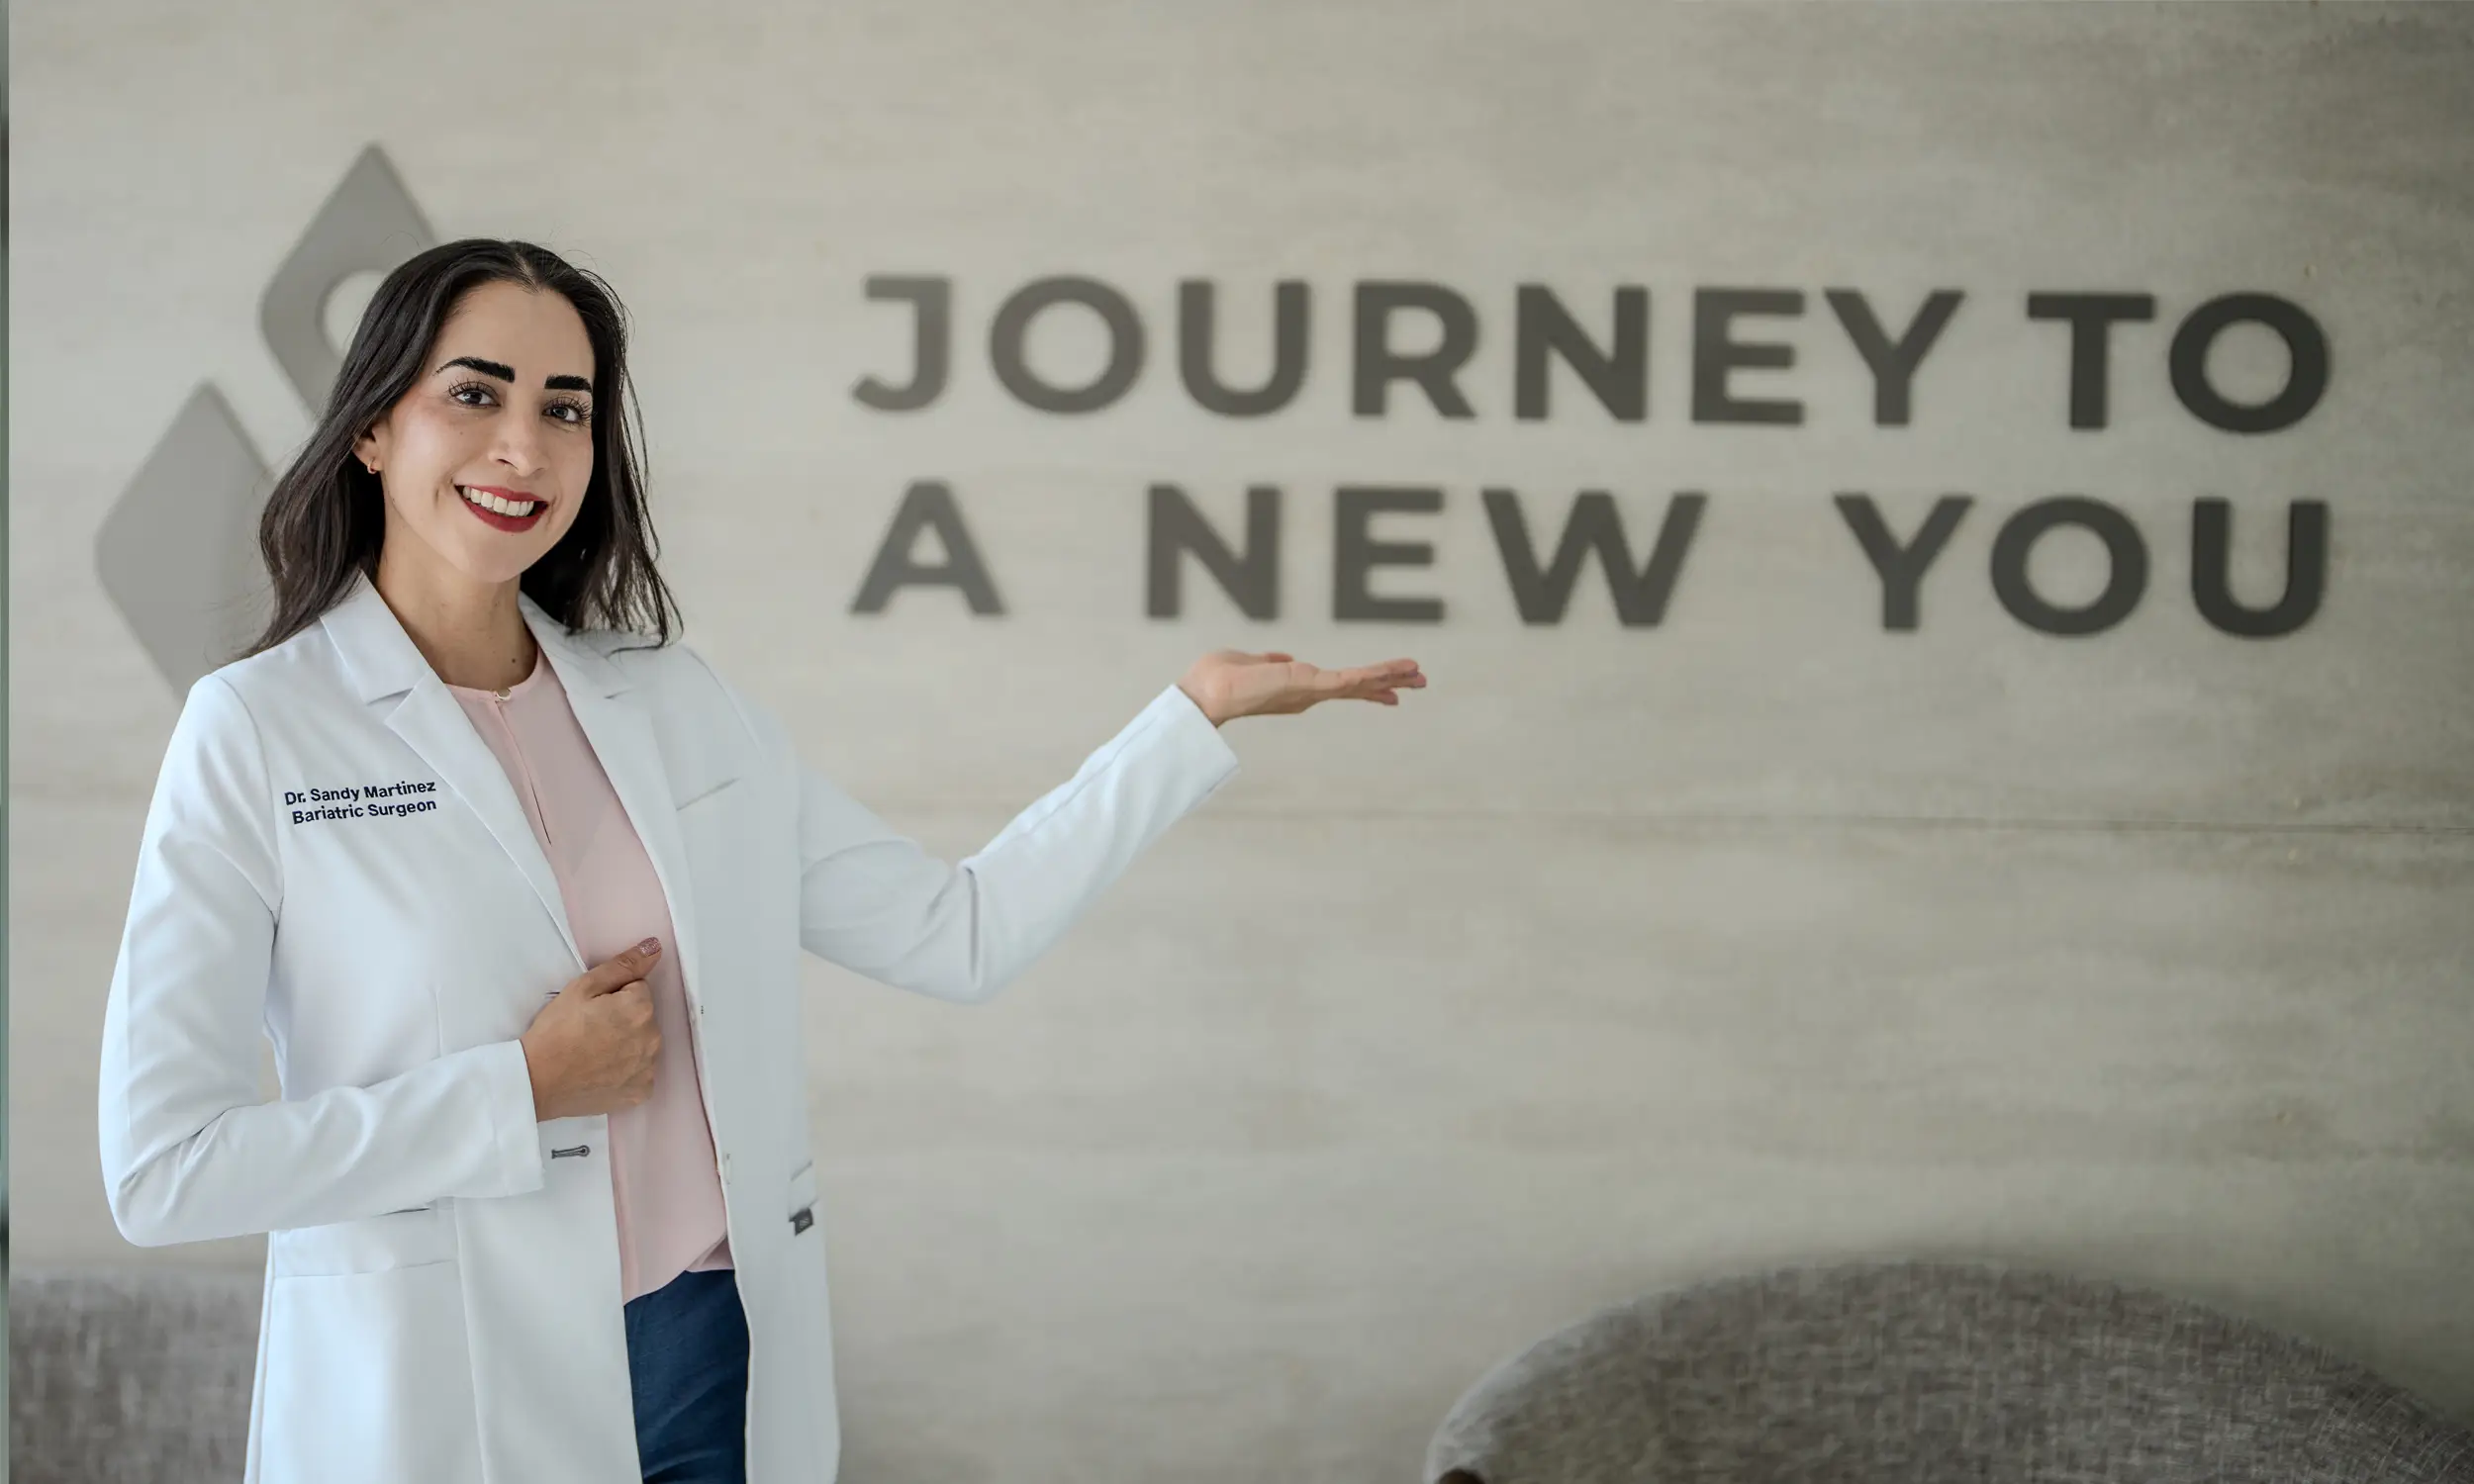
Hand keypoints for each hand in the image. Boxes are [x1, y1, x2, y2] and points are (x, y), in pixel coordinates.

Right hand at [519, 939, 661, 1121]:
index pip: (638, 990)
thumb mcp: (583, 987)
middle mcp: (652, 1038)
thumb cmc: (556, 1032)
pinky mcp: (641, 1092)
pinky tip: (602, 1072)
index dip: (614, 997)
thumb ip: (623, 965)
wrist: (537, 1081)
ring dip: (626, 1045)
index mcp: (640, 1008)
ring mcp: (648, 1068)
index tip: (593, 1010)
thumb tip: (654, 947)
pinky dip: (626, 1072)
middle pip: (643, 1018)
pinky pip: (640, 1073)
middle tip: (590, 1031)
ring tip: (594, 1052)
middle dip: (623, 1019)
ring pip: (643, 1044)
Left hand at [1176, 650, 1425, 726]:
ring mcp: (1310, 691)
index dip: (1368, 684)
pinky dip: (1371, 676)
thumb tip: (1282, 658)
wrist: (1203, 694)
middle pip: (1358, 687)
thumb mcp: (1247, 662)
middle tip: (1422, 682)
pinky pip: (1346, 680)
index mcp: (1298, 686)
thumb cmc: (1216, 680)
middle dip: (1390, 684)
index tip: (1392, 688)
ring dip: (1389, 678)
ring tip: (1419, 676)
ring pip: (1358, 683)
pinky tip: (1394, 674)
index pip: (1341, 685)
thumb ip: (1268, 661)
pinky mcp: (1307, 686)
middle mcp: (1308, 693)